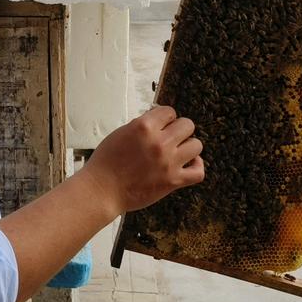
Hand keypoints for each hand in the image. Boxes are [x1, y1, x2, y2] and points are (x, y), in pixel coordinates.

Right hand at [82, 106, 203, 216]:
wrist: (102, 189)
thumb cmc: (107, 162)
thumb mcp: (121, 133)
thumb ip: (142, 126)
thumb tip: (158, 121)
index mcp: (144, 127)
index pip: (169, 111)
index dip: (166, 117)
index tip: (163, 124)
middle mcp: (159, 142)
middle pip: (187, 125)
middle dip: (179, 129)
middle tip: (171, 137)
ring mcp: (168, 162)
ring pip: (196, 145)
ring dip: (188, 146)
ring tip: (179, 151)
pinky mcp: (173, 181)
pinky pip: (198, 172)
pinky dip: (196, 166)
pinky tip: (188, 164)